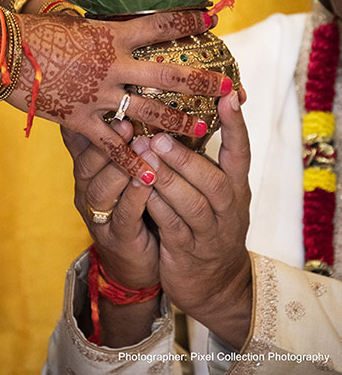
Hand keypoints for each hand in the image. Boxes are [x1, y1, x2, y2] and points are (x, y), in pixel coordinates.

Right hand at [9, 9, 231, 182]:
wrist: (2, 50)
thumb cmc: (36, 30)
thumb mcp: (72, 20)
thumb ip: (100, 28)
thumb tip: (118, 22)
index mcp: (113, 36)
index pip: (161, 25)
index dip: (189, 21)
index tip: (213, 18)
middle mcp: (114, 66)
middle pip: (168, 74)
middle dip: (200, 80)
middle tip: (228, 85)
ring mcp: (99, 95)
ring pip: (148, 112)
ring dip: (177, 122)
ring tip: (201, 130)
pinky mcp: (80, 120)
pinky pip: (112, 146)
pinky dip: (132, 162)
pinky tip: (151, 176)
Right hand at [62, 122, 160, 345]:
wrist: (138, 263)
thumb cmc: (136, 204)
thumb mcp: (124, 170)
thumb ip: (125, 141)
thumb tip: (132, 101)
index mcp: (88, 169)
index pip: (78, 142)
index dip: (83, 123)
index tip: (96, 101)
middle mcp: (87, 190)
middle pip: (85, 162)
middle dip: (106, 141)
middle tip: (125, 121)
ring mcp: (99, 215)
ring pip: (100, 188)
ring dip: (121, 166)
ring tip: (142, 147)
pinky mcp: (116, 237)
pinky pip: (122, 214)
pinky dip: (135, 196)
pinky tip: (148, 180)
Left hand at [137, 90, 251, 348]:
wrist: (215, 283)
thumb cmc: (210, 223)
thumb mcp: (217, 193)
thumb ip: (204, 160)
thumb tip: (188, 114)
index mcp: (237, 187)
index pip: (241, 152)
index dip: (236, 125)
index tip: (228, 96)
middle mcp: (229, 208)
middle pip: (212, 180)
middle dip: (185, 157)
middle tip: (158, 134)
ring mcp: (210, 233)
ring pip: (191, 204)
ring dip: (166, 178)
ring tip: (142, 155)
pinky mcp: (188, 252)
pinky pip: (171, 226)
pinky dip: (155, 205)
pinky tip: (138, 187)